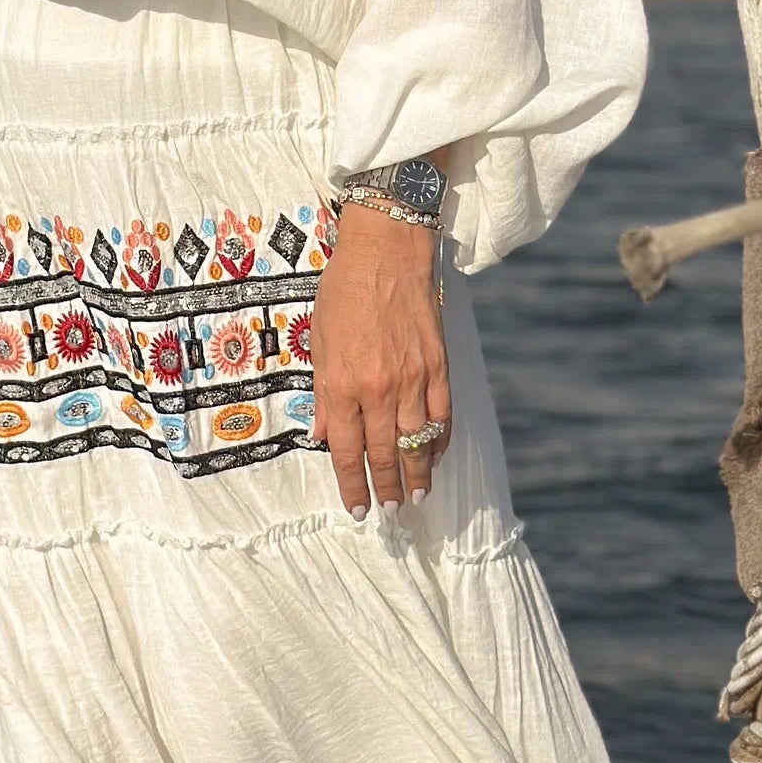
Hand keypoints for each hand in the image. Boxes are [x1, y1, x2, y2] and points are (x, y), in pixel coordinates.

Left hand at [310, 203, 450, 514]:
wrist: (386, 251)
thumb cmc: (344, 290)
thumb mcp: (318, 339)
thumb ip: (321, 391)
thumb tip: (319, 433)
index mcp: (342, 385)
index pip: (346, 450)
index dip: (353, 484)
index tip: (358, 508)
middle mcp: (379, 389)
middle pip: (384, 453)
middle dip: (386, 488)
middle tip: (389, 511)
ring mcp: (414, 378)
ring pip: (418, 441)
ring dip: (417, 474)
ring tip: (416, 496)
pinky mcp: (439, 365)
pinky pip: (443, 414)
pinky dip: (440, 439)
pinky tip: (436, 455)